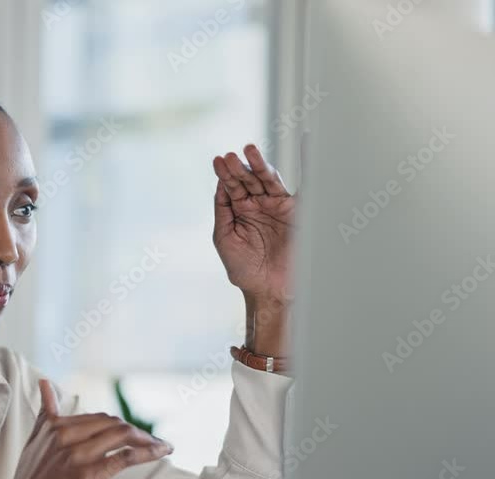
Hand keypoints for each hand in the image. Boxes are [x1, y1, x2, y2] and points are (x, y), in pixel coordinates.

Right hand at [0, 379, 172, 478]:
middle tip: (150, 442)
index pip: (97, 418)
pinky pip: (125, 457)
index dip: (119, 424)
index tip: (134, 433)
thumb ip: (45, 413)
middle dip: (136, 432)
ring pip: (121, 434)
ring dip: (146, 440)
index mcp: (54, 426)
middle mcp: (64, 436)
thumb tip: (45, 383)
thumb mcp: (34, 442)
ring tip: (159, 446)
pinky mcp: (87, 475)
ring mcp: (76, 455)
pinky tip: (160, 452)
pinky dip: (148, 452)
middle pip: (112, 423)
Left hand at [212, 145, 295, 301]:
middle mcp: (259, 204)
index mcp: (240, 209)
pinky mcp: (298, 210)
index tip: (217, 161)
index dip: (224, 173)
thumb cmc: (244, 268)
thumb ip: (223, 210)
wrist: (269, 290)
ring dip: (258, 165)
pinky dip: (308, 161)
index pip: (231, 185)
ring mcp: (278, 205)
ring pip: (268, 179)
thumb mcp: (225, 237)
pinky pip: (305, 184)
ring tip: (248, 151)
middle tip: (229, 157)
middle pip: (248, 179)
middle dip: (238, 168)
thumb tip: (220, 184)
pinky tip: (307, 140)